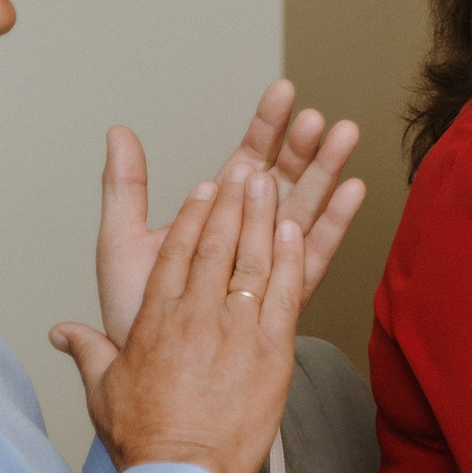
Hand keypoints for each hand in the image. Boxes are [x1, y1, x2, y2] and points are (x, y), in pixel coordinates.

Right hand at [49, 165, 301, 472]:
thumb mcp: (103, 388)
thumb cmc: (145, 438)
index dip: (194, 217)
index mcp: (157, 319)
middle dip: (232, 203)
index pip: (176, 253)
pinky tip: (298, 230)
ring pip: (253, 260)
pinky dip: (293, 258)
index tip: (205, 189)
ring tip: (271, 184)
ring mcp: (237, 331)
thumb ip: (87, 350)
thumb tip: (62, 333)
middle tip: (244, 171)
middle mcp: (197, 316)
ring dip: (263, 217)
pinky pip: (287, 293)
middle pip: (217, 245)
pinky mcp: (272, 352)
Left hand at [94, 82, 365, 342]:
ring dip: (326, 172)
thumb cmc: (133, 315)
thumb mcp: (122, 242)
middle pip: (284, 179)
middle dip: (303, 145)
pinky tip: (353, 191)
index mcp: (214, 216)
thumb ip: (125, 188)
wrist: (148, 381)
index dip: (266, 125)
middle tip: (317, 117)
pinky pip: (313, 256)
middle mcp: (247, 235)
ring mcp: (268, 264)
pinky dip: (333, 223)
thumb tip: (118, 132)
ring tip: (345, 136)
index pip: (246, 158)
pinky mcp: (283, 297)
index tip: (283, 91)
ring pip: (304, 208)